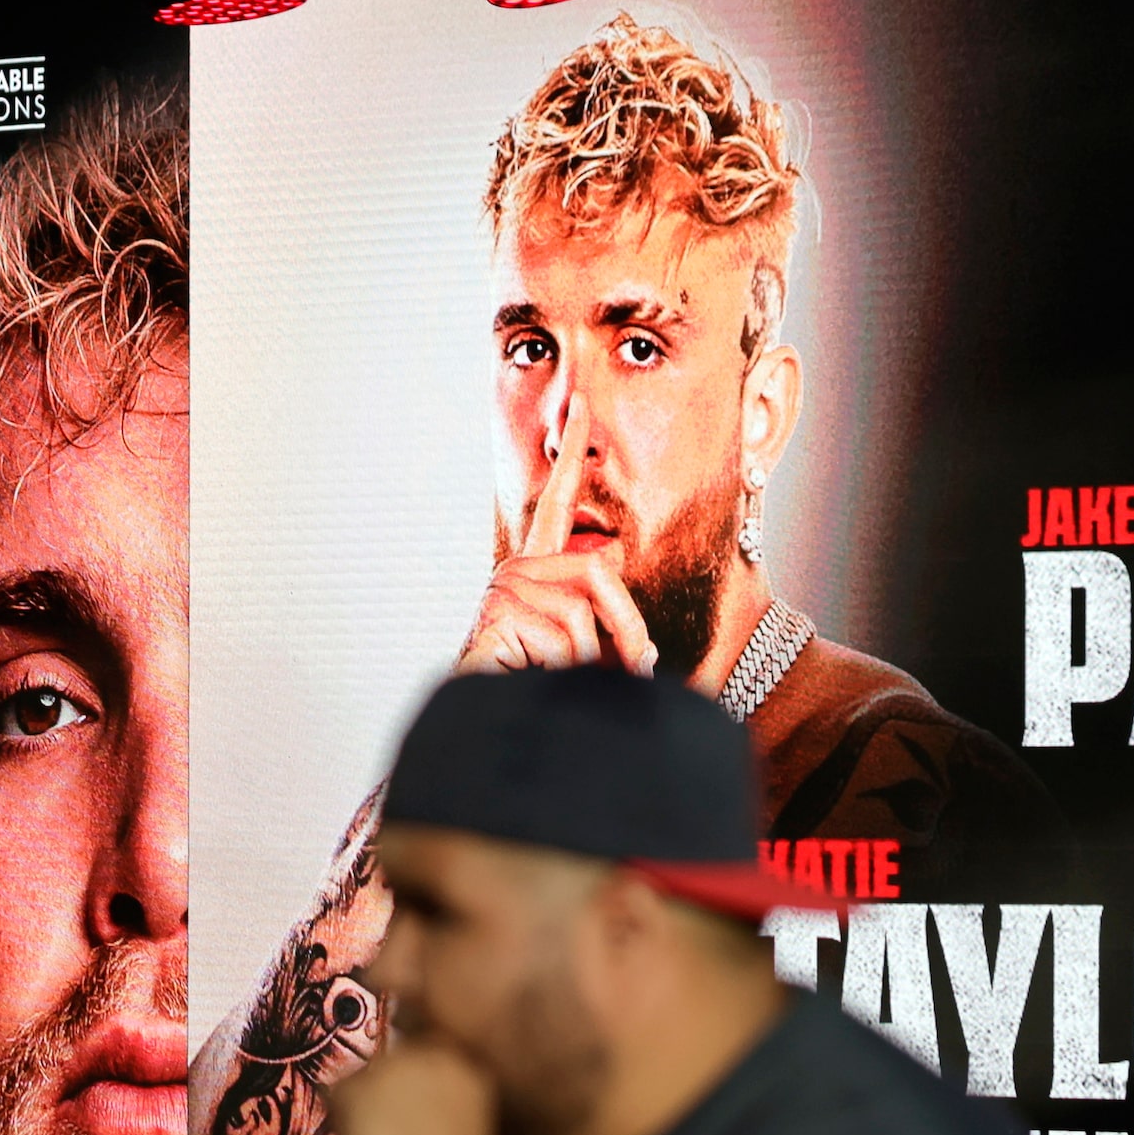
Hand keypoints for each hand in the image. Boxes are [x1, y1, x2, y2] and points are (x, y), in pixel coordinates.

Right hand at [458, 394, 657, 675]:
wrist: (486, 728)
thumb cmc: (535, 695)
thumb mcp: (585, 659)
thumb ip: (612, 638)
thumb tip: (647, 652)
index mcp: (537, 570)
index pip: (558, 506)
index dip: (572, 455)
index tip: (583, 407)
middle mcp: (518, 569)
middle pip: (600, 571)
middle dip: (626, 627)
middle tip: (635, 670)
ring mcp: (507, 588)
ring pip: (587, 611)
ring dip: (596, 659)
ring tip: (570, 684)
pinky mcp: (502, 611)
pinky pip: (567, 634)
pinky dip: (570, 669)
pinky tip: (540, 680)